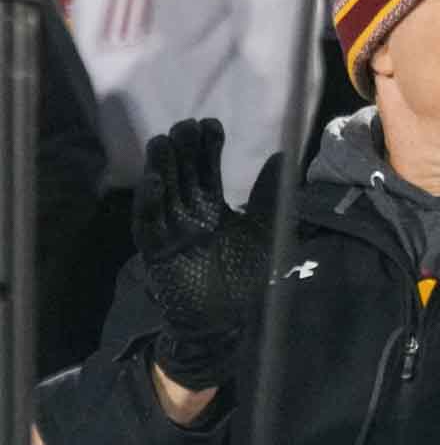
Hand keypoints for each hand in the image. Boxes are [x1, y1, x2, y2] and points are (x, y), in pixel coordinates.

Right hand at [134, 121, 276, 394]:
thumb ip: (272, 195)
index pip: (206, 171)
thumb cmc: (248, 276)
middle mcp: (187, 216)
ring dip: (161, 169)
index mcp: (211, 208)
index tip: (212, 123)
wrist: (231, 320)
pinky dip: (150, 204)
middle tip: (186, 124)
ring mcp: (170, 232)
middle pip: (182, 177)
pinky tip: (155, 183)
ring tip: (164, 141)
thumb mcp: (268, 229)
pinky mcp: (158, 252)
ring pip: (163, 194)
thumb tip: (283, 155)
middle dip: (182, 151)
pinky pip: (151, 225)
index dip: (207, 149)